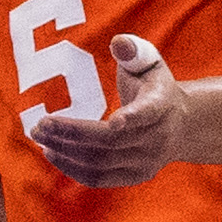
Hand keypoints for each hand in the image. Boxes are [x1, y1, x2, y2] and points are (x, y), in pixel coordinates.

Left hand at [23, 33, 183, 187]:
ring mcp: (148, 162)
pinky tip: (51, 153)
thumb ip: (132, 50)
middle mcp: (158, 138)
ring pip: (102, 162)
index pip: (148, 112)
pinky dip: (73, 169)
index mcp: (162, 104)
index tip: (114, 121)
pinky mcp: (136, 176)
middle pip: (112, 141)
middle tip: (40, 124)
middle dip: (73, 132)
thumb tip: (118, 43)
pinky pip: (100, 178)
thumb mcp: (148, 62)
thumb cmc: (154, 86)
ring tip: (39, 136)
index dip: (132, 117)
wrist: (182, 124)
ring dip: (66, 151)